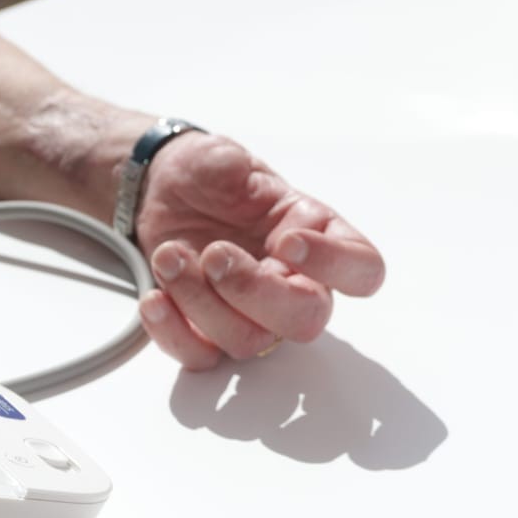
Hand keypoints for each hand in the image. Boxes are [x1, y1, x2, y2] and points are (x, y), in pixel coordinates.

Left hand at [134, 135, 384, 369]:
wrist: (159, 187)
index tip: (287, 242)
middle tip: (214, 254)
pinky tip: (155, 297)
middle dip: (255, 291)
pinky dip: (173, 333)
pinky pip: (201, 358)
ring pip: (248, 341)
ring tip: (170, 256)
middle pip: (305, 320)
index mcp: (315, 234)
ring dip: (201, 302)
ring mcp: (251, 313)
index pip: (362, 269)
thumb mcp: (227, 159)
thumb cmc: (206, 175)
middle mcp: (293, 281)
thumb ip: (243, 176)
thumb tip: (256, 201)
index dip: (336, 266)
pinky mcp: (208, 331)